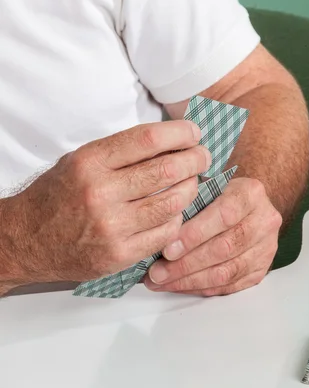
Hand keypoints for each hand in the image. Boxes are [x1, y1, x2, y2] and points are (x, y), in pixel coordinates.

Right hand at [1, 121, 210, 286]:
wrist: (26, 240)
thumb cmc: (56, 197)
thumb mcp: (79, 162)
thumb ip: (120, 153)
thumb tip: (169, 143)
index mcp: (90, 162)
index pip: (148, 140)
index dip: (180, 134)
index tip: (193, 134)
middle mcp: (100, 193)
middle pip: (167, 170)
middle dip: (195, 160)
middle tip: (203, 157)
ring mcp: (111, 226)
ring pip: (172, 203)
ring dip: (190, 189)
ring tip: (192, 183)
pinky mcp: (119, 254)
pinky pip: (165, 233)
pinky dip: (177, 219)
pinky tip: (175, 212)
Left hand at [144, 177, 281, 295]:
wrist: (248, 206)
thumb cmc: (219, 196)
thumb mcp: (206, 187)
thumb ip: (188, 203)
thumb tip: (156, 229)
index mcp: (250, 193)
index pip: (224, 216)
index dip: (194, 235)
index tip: (167, 249)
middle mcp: (264, 220)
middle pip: (224, 248)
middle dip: (186, 264)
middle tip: (157, 272)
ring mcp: (266, 248)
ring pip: (226, 272)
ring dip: (190, 281)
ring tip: (162, 282)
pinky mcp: (261, 269)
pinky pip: (229, 286)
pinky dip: (201, 288)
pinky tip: (179, 286)